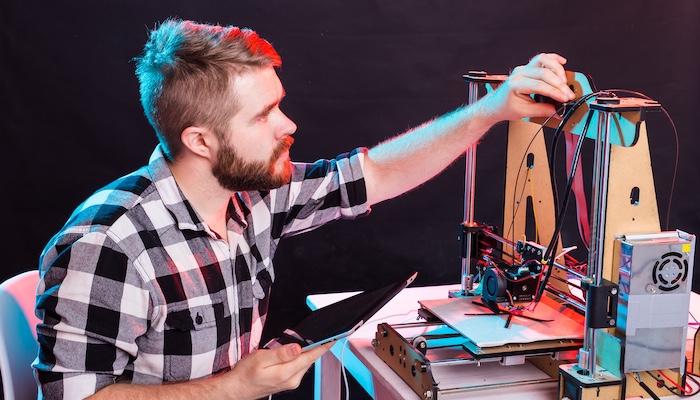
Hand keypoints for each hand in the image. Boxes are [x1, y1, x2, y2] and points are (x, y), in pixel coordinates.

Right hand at [216, 342, 333, 398]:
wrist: (238, 388)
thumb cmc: (246, 374)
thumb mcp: (260, 358)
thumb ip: (280, 353)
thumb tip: (297, 348)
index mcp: (286, 373)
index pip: (311, 356)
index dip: (323, 345)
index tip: (333, 337)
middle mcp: (292, 380)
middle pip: (310, 359)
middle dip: (316, 346)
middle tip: (318, 333)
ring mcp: (291, 382)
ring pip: (306, 363)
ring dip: (308, 352)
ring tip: (305, 341)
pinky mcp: (289, 382)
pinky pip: (300, 367)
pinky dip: (302, 358)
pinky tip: (296, 352)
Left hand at [481, 53, 575, 122]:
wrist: (496, 104)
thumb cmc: (506, 107)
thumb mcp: (524, 112)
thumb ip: (543, 111)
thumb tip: (558, 111)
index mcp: (515, 84)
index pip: (539, 85)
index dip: (554, 92)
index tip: (564, 98)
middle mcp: (519, 73)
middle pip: (544, 73)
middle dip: (559, 84)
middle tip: (568, 94)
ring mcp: (523, 68)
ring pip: (543, 60)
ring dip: (557, 69)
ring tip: (564, 80)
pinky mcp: (528, 67)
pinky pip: (542, 58)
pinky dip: (553, 59)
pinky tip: (562, 62)